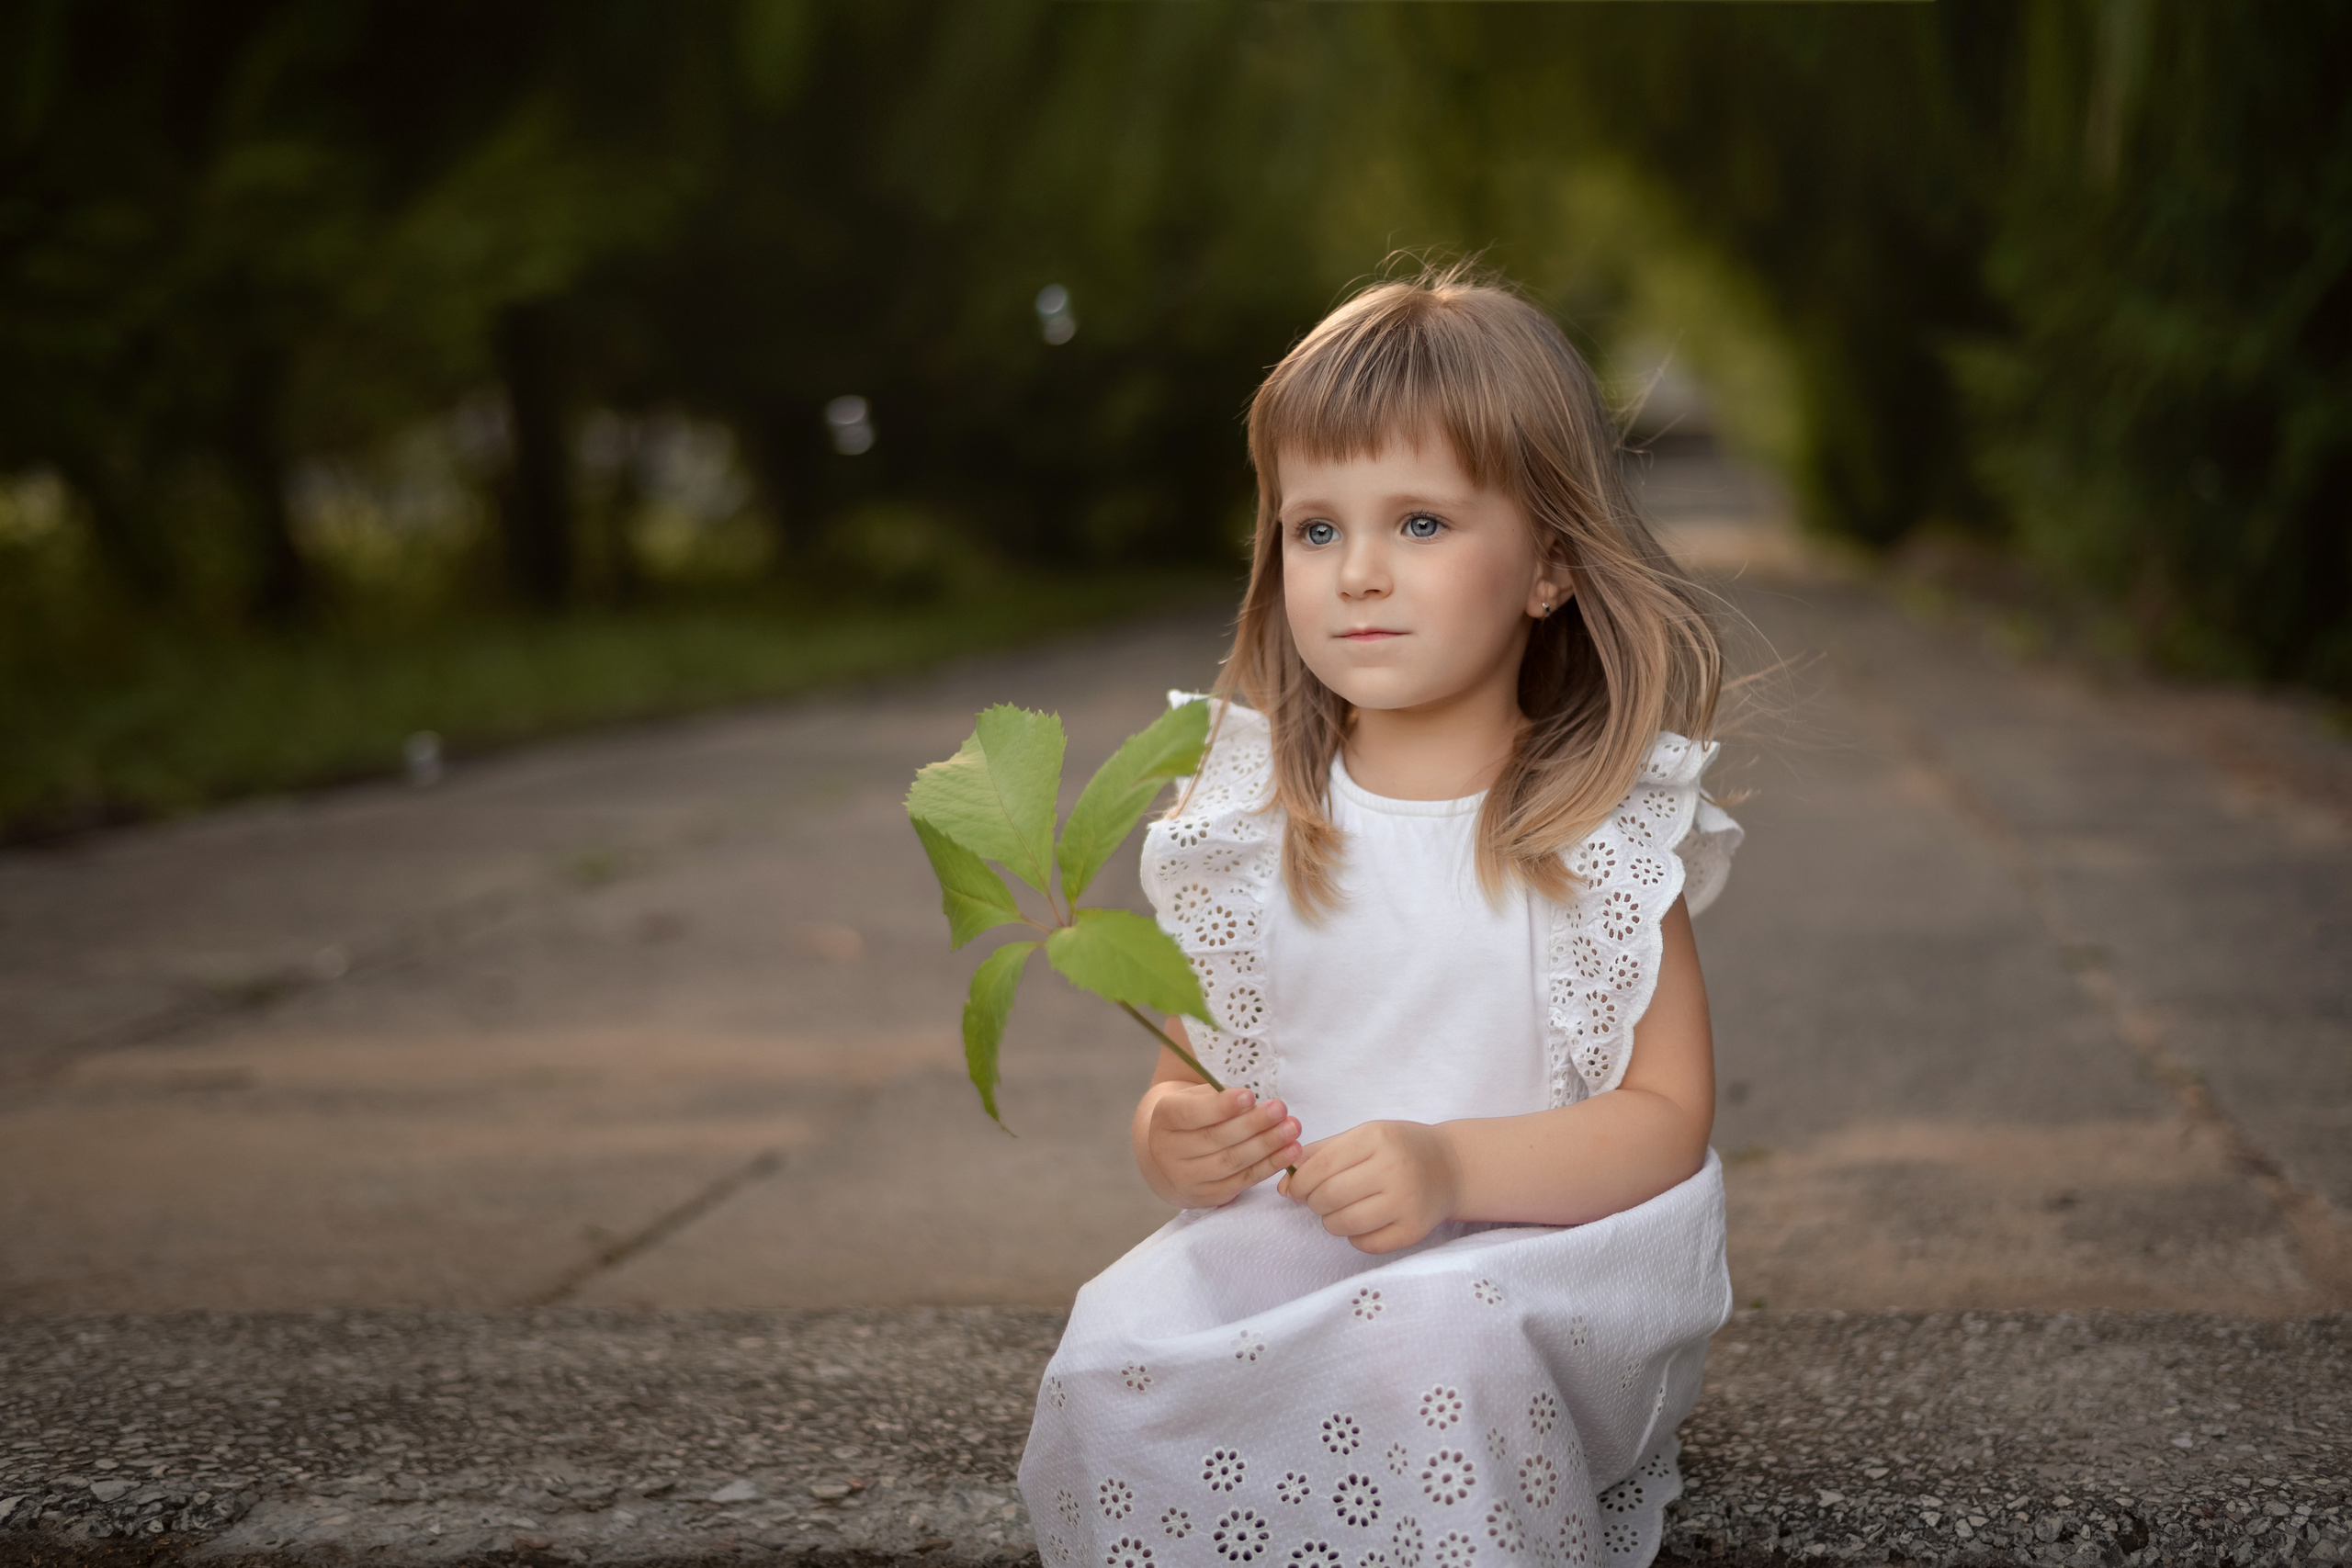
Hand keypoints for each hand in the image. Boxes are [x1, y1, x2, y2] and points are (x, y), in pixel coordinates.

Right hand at [1142, 1084, 1302, 1208]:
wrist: (1170, 1156)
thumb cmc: (1193, 1115)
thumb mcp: (1195, 1096)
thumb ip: (1217, 1095)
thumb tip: (1251, 1102)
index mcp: (1164, 1118)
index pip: (1191, 1113)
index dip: (1221, 1106)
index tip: (1250, 1095)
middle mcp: (1169, 1152)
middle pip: (1215, 1139)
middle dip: (1252, 1124)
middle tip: (1281, 1110)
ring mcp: (1188, 1179)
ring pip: (1231, 1162)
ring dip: (1267, 1146)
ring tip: (1292, 1129)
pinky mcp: (1208, 1197)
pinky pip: (1243, 1181)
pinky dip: (1269, 1166)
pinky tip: (1290, 1152)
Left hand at [1278, 1120, 1460, 1253]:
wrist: (1452, 1167)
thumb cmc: (1400, 1148)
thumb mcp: (1364, 1136)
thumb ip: (1321, 1154)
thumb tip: (1284, 1185)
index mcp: (1376, 1138)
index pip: (1320, 1167)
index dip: (1299, 1182)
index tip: (1295, 1189)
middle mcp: (1393, 1169)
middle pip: (1328, 1197)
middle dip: (1313, 1202)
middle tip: (1318, 1200)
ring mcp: (1406, 1202)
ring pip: (1343, 1224)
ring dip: (1331, 1221)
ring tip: (1339, 1210)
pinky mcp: (1413, 1230)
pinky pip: (1365, 1244)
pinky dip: (1354, 1237)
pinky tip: (1362, 1222)